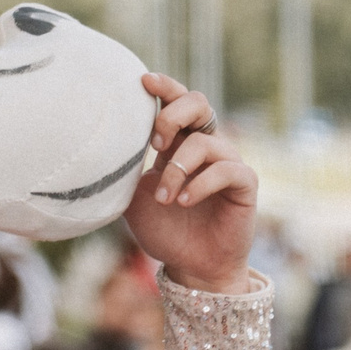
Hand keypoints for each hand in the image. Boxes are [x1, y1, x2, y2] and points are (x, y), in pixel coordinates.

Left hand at [121, 73, 256, 294]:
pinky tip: (184, 202)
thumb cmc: (165, 232)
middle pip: (199, 103)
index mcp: (180, 145)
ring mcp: (228, 163)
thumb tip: (105, 147)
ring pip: (205, 142)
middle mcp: (206, 147)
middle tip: (156, 145)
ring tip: (167, 199)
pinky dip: (201, 183)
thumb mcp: (135, 199)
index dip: (165, 88)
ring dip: (178, 169)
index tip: (143, 81)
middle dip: (173, 115)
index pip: (177, 103)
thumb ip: (128, 172)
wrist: (192, 268)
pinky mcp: (244, 184)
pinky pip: (226, 169)